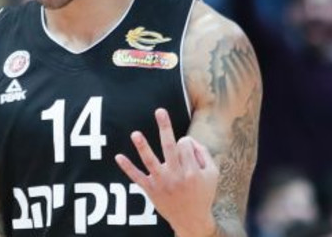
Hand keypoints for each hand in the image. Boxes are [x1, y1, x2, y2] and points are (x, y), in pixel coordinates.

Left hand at [116, 109, 218, 235]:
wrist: (191, 219)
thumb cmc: (202, 193)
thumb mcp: (213, 174)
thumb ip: (204, 154)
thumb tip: (189, 139)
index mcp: (192, 170)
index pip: (184, 144)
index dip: (185, 142)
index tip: (186, 150)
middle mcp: (176, 175)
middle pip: (170, 147)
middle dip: (165, 128)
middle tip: (160, 111)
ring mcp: (161, 182)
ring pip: (150, 161)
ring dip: (142, 147)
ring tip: (135, 134)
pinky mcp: (150, 189)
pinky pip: (137, 177)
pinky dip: (127, 167)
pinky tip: (118, 156)